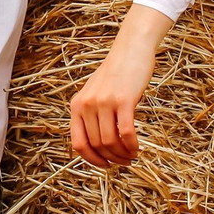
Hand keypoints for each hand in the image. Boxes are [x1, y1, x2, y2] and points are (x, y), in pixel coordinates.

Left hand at [69, 4, 172, 167]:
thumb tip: (97, 145)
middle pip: (97, 145)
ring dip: (122, 154)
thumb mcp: (95, 93)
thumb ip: (91, 114)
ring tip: (131, 156)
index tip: (105, 164)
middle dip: (112, 159)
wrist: (131, 48)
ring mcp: (104, 102)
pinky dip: (132, 145)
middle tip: (124, 161)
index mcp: (77, 105)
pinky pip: (125, 132)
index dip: (92, 160)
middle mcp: (87, 105)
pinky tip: (137, 148)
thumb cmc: (116, 72)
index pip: (78, 144)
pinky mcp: (123, 100)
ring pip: (110, 142)